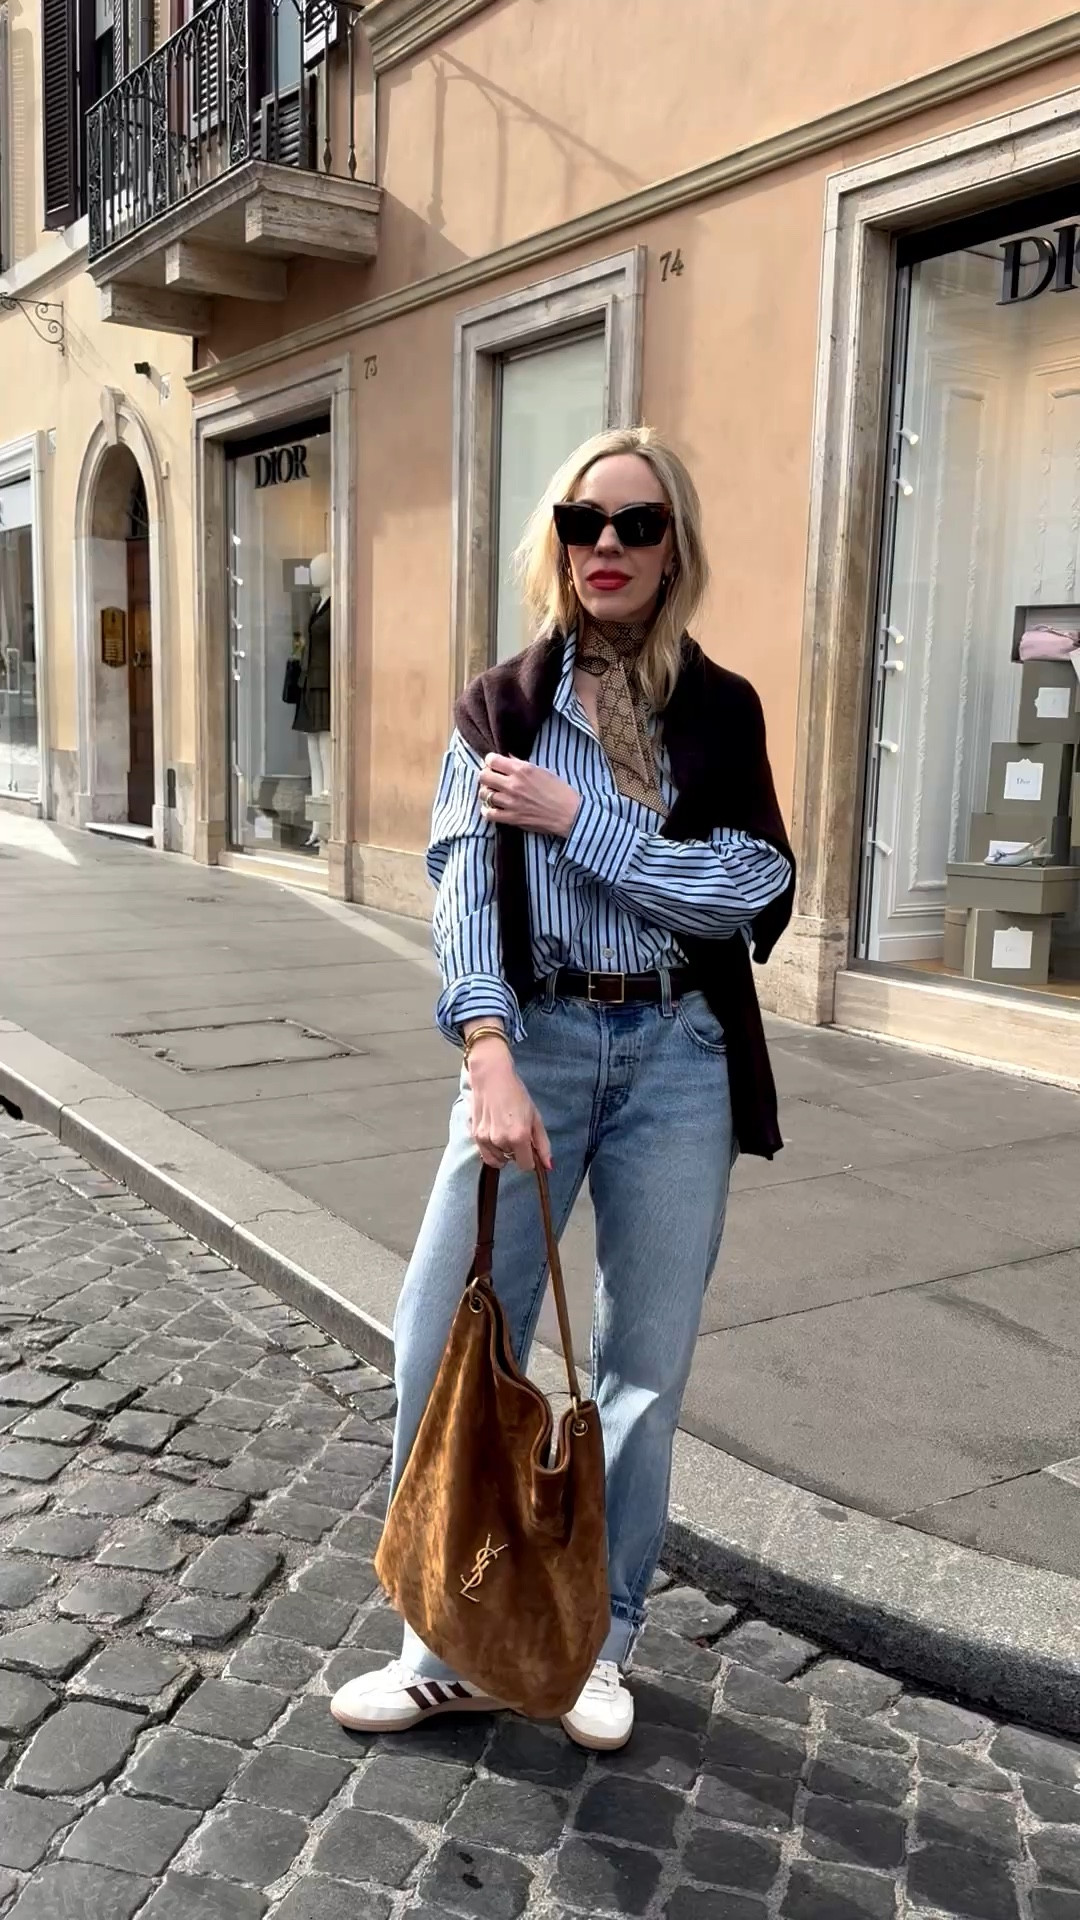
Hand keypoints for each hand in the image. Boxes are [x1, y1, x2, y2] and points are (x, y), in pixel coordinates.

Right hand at [466, 1041, 552, 1171]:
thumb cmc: (516, 1094)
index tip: (530, 1148)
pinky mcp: (475, 1136)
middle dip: (517, 1151)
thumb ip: (542, 1143)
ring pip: (499, 1158)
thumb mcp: (535, 1117)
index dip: (531, 1159)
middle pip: (513, 1160)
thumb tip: (548, 1165)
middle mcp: (501, 1140)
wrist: (491, 1077)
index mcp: (519, 1136)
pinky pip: (486, 1155)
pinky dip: (492, 1149)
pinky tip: (495, 1133)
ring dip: (503, 1150)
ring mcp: (486, 1139)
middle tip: (516, 1131)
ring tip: (504, 1130)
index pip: (526, 1165)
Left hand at [478, 755, 580, 837]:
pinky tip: (492, 809)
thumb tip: (508, 758)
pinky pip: (489, 814)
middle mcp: (513, 784)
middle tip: (491, 780)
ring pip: (484, 794)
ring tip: (493, 794)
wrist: (569, 814)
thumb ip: (522, 765)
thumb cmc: (560, 791)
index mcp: (522, 769)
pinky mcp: (512, 818)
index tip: (493, 765)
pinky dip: (488, 810)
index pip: (492, 760)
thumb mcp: (543, 771)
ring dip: (487, 793)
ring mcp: (511, 802)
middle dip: (485, 776)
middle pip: (483, 776)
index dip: (490, 761)